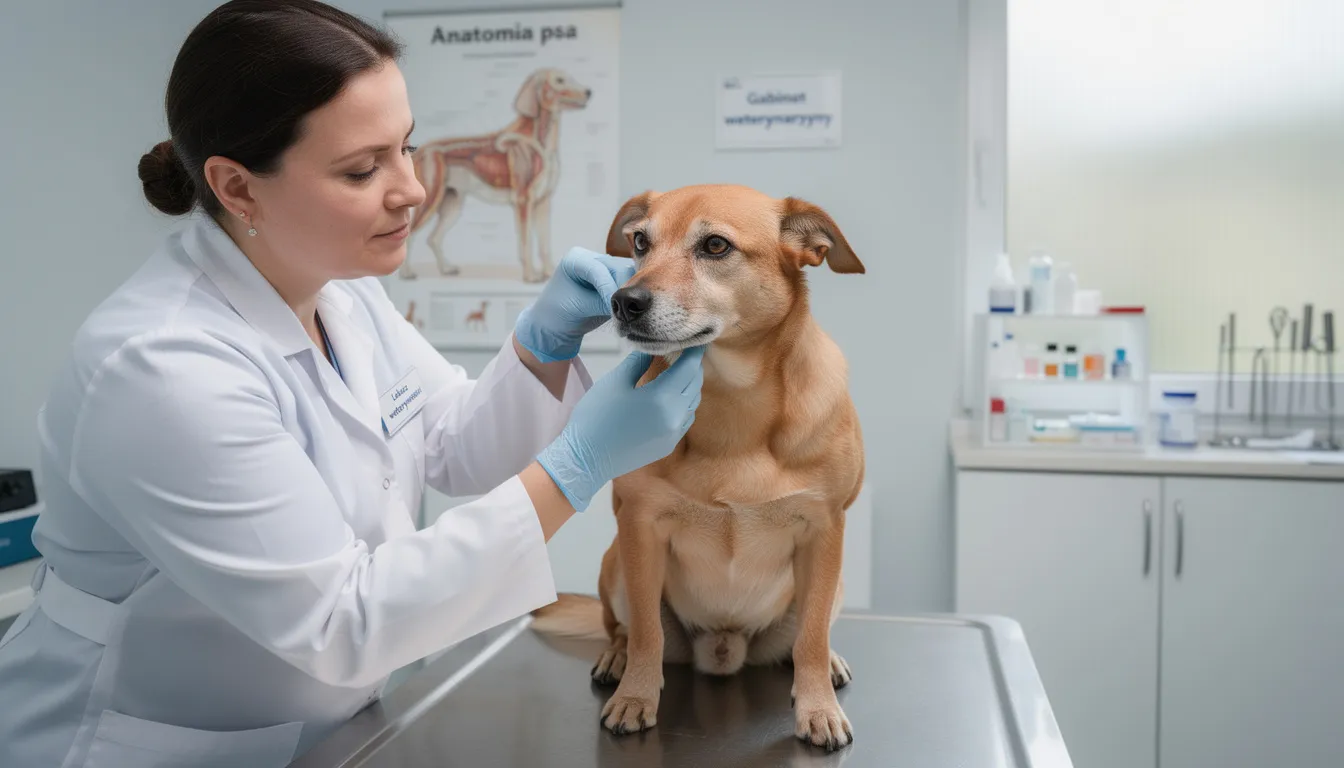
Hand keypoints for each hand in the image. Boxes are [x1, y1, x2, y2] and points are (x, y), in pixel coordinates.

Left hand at [514, 246, 635, 362]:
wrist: (557, 324)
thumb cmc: (559, 312)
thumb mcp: (578, 307)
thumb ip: (602, 303)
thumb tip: (628, 303)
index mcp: (577, 258)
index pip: (599, 269)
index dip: (608, 287)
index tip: (613, 306)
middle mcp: (594, 258)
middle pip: (618, 268)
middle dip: (622, 289)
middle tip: (624, 311)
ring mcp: (606, 268)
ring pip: (629, 276)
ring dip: (630, 294)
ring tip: (625, 313)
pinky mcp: (616, 281)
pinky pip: (631, 285)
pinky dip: (631, 297)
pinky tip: (628, 311)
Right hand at [537, 347, 705, 510]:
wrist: (586, 459)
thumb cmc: (596, 417)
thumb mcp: (615, 382)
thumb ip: (638, 362)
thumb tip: (654, 349)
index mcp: (662, 397)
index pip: (689, 367)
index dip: (694, 351)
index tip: (695, 339)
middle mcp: (675, 416)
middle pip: (694, 384)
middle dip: (692, 366)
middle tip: (685, 352)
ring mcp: (673, 434)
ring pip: (693, 402)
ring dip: (689, 385)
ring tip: (678, 372)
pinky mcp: (668, 445)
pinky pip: (685, 419)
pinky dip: (684, 404)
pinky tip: (671, 397)